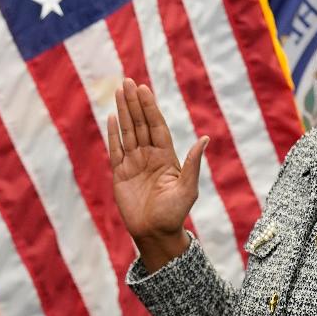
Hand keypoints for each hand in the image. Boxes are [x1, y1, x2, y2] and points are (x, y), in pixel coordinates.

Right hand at [106, 79, 207, 270]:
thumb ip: (193, 163)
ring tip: (119, 91)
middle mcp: (149, 156)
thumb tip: (205, 138)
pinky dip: (112, 134)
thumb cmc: (174, 214)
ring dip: (123, 112)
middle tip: (127, 81)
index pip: (156, 126)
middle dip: (134, 103)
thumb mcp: (187, 189)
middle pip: (139, 124)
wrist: (155, 234)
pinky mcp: (120, 174)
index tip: (144, 89)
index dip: (150, 107)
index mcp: (166, 156)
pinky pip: (115, 150)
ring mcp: (134, 164)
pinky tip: (111, 117)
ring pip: (127, 132)